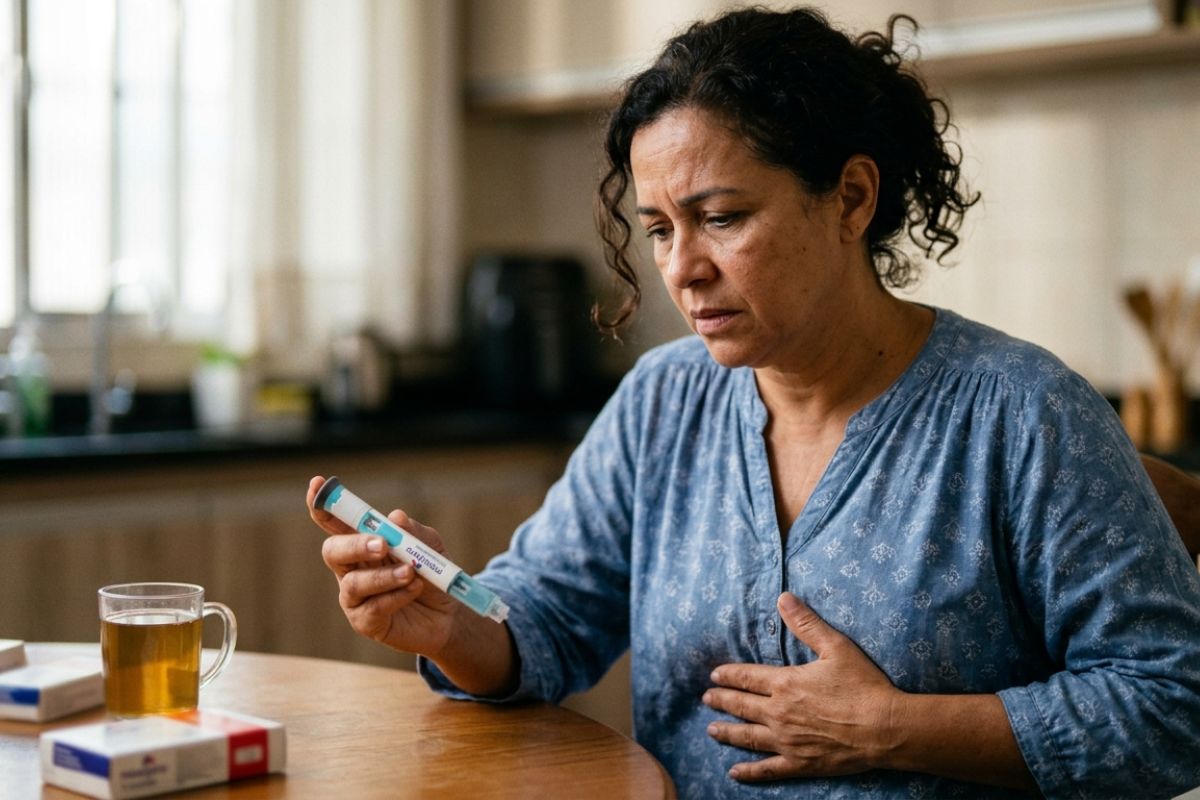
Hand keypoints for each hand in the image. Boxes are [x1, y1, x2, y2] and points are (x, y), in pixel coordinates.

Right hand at [307, 475, 459, 657]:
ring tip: (412, 572)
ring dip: (384, 576)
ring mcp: (356, 597)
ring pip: (354, 583)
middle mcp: (352, 569)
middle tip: (383, 544)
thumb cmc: (431, 575)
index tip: (317, 485)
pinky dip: (396, 596)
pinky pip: (372, 608)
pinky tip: (414, 589)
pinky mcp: (365, 622)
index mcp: (362, 545)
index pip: (335, 523)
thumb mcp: (429, 547)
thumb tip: (394, 517)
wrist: (448, 615)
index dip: (323, 505)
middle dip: (355, 545)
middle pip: (333, 551)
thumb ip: (413, 532)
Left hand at [702, 592, 899, 781]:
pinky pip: (768, 769)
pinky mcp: (800, 763)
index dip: (728, 675)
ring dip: (727, 732)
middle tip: (706, 698)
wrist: (884, 728)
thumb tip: (783, 598)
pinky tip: (735, 773)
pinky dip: (749, 772)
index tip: (714, 675)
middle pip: (742, 705)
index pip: (747, 677)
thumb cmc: (863, 685)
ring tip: (711, 729)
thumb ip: (806, 624)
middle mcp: (779, 713)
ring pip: (748, 736)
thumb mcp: (836, 647)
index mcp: (785, 683)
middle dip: (722, 700)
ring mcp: (787, 741)